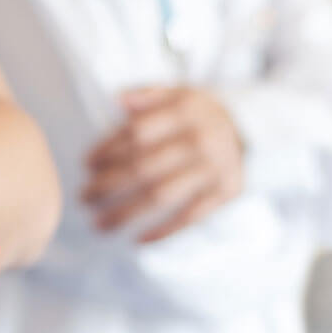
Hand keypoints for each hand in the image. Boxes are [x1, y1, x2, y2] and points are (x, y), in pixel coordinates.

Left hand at [81, 86, 242, 242]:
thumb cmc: (197, 114)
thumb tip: (119, 100)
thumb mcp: (177, 92)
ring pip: (161, 195)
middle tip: (83, 198)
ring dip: (126, 213)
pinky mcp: (224, 193)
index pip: (138, 133)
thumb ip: (148, 95)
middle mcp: (201, 140)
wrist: (248, 129)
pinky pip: (190, 216)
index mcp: (186, 111)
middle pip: (144, 167)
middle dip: (108, 185)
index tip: (87, 165)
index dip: (108, 150)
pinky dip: (163, 231)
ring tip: (99, 224)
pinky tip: (137, 239)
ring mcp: (214, 169)